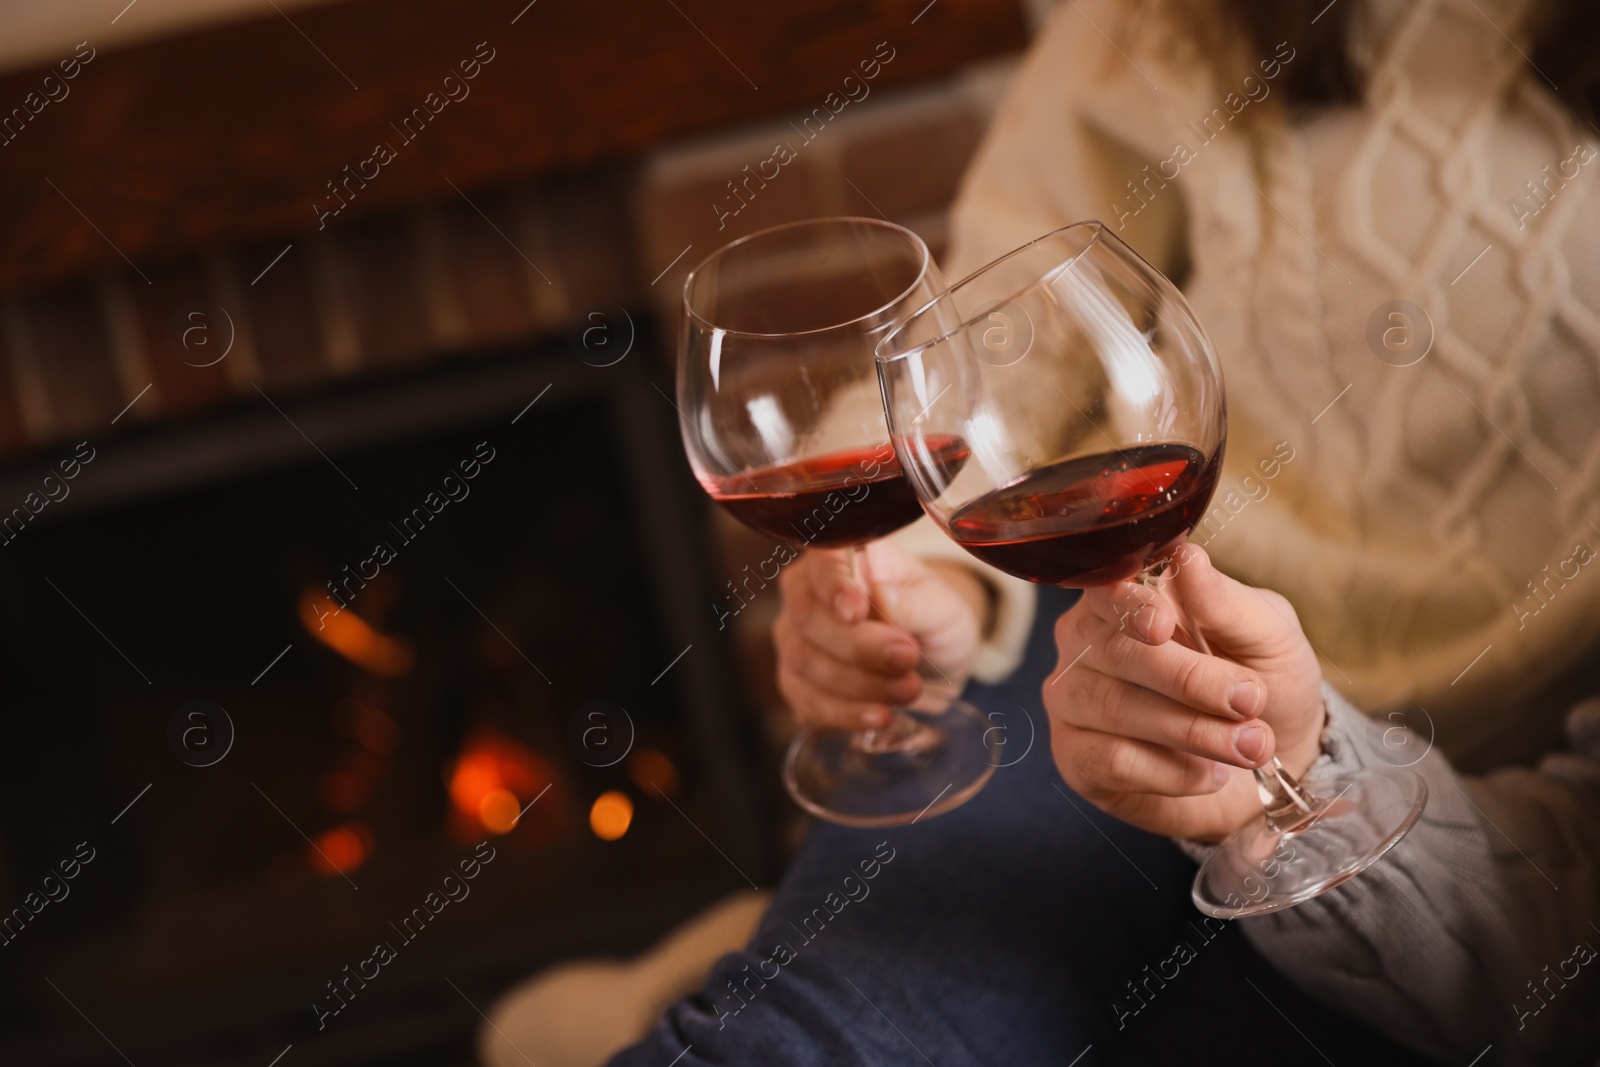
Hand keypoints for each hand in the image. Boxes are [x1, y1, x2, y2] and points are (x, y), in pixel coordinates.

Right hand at [774, 541, 986, 730]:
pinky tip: (879, 716)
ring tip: (908, 690)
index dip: (832, 585)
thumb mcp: (943, 605)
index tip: (857, 612)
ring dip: (857, 684)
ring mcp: (794, 639)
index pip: (820, 560)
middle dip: (859, 647)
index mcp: (840, 556)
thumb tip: (884, 596)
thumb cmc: (933, 619)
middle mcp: (805, 593)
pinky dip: (844, 713)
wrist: (931, 663)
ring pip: (803, 662)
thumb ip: (916, 602)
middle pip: (807, 618)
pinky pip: (806, 701)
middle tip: (908, 658)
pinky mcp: (797, 683)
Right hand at [1043, 544, 1325, 842]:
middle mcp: (1085, 643)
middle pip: (1114, 652)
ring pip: (1114, 708)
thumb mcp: (1268, 637)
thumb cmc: (1263, 685)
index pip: (1108, 589)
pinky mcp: (1077, 759)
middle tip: (1249, 702)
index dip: (1130, 606)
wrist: (1272, 770)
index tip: (1164, 625)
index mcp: (1127, 597)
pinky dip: (1173, 771)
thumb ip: (1227, 602)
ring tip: (1250, 745)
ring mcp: (1072, 700)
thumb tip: (1187, 558)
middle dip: (1190, 680)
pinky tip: (1210, 773)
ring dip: (1192, 731)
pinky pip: (1112, 761)